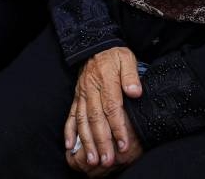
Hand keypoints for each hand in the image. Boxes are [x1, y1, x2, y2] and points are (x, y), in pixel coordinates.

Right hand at [64, 47, 142, 170]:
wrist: (94, 44)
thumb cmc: (114, 54)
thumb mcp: (127, 58)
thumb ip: (131, 75)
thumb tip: (135, 92)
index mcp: (105, 80)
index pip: (112, 107)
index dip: (118, 127)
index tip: (123, 144)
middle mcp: (91, 89)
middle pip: (96, 118)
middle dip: (101, 141)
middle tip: (107, 159)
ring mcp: (82, 94)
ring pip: (82, 120)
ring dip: (87, 141)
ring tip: (92, 159)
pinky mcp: (76, 97)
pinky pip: (71, 116)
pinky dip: (69, 132)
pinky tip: (70, 146)